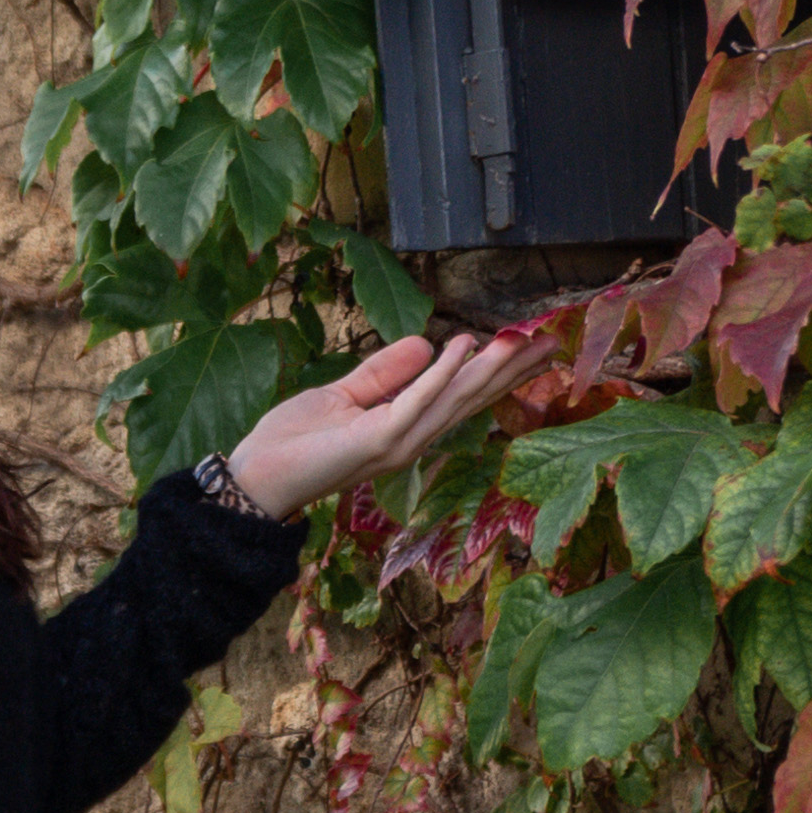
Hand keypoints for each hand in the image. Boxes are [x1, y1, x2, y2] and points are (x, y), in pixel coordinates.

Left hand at [217, 326, 526, 523]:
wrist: (258, 474)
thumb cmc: (296, 440)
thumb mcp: (345, 395)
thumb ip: (385, 373)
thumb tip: (427, 343)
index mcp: (409, 428)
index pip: (463, 395)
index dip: (499, 369)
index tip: (533, 343)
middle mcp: (414, 439)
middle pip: (473, 398)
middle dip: (513, 369)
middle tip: (553, 341)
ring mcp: (400, 443)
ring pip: (456, 399)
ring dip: (490, 367)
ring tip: (523, 338)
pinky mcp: (379, 441)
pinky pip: (416, 402)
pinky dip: (440, 374)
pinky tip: (463, 346)